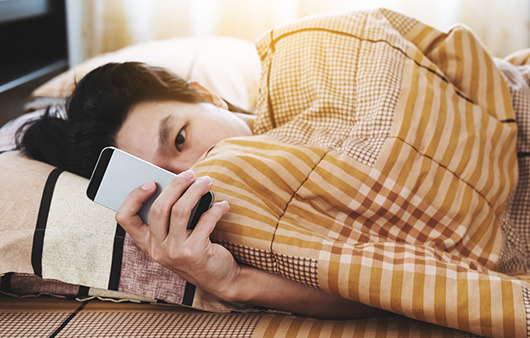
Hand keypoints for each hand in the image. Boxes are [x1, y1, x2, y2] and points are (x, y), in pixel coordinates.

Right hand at [115, 170, 240, 299]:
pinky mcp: (194, 253)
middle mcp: (156, 249)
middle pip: (158, 208)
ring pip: (180, 210)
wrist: (220, 279)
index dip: (133, 196)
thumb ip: (171, 215)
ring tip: (207, 182)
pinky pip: (205, 220)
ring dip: (196, 191)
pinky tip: (224, 205)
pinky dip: (216, 209)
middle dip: (175, 185)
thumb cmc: (197, 249)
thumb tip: (178, 181)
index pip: (124, 218)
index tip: (151, 182)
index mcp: (146, 242)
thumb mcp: (177, 236)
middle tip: (191, 174)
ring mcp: (174, 253)